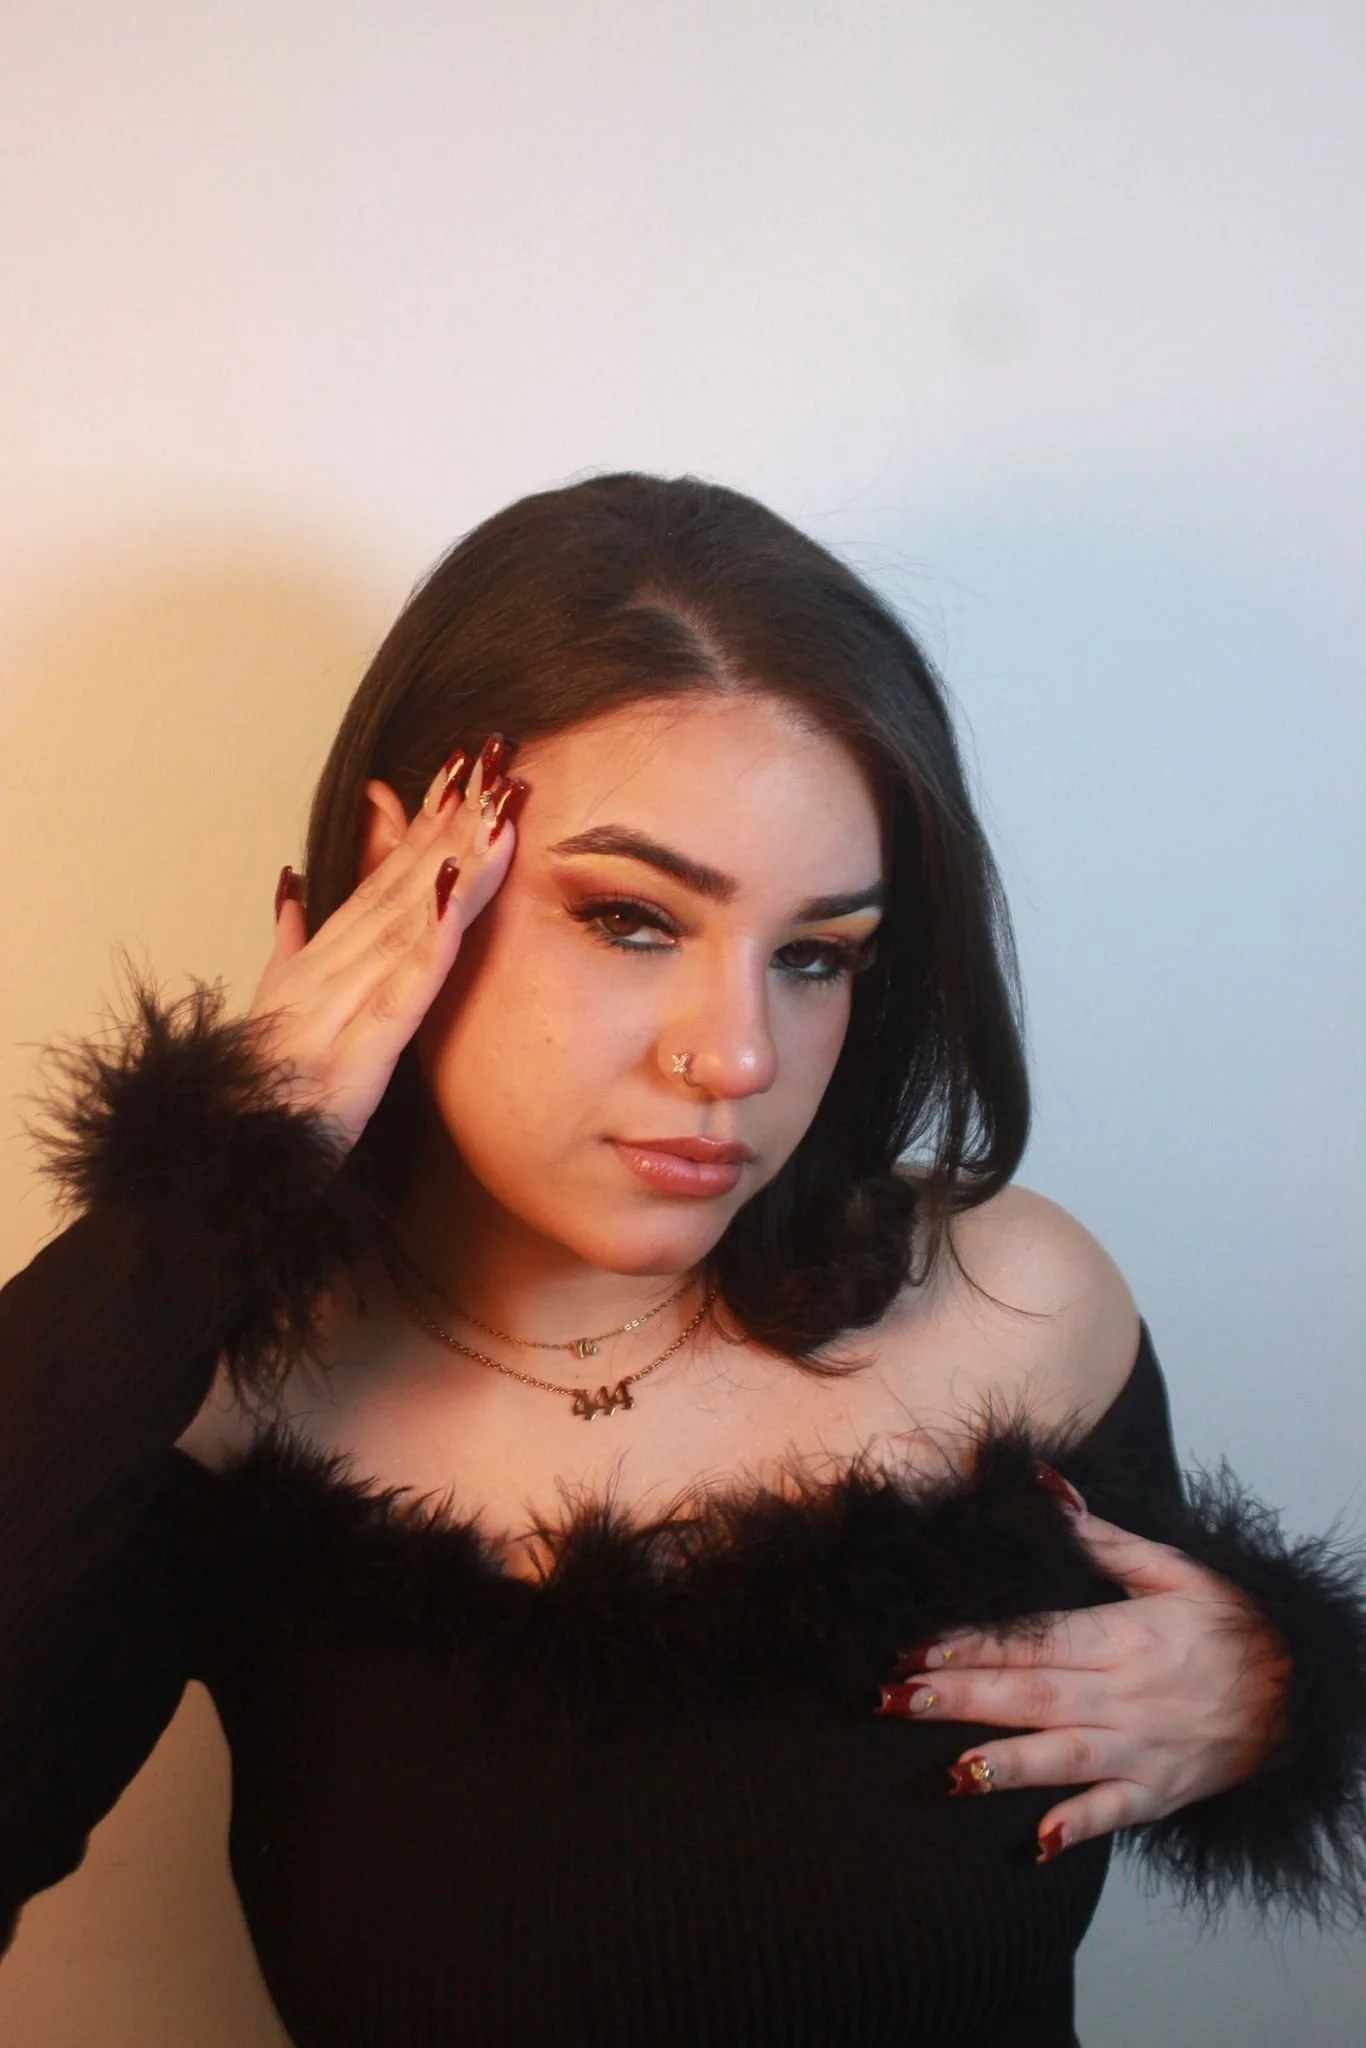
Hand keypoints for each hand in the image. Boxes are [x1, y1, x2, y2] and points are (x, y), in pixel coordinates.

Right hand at [250, 737, 526, 1152]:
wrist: (223, 1163)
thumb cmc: (257, 1094)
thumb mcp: (274, 1008)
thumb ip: (287, 943)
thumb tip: (292, 883)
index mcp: (322, 959)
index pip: (384, 878)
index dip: (425, 822)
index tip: (464, 768)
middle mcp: (331, 969)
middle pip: (402, 882)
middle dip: (452, 817)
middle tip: (495, 755)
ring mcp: (341, 1005)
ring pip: (410, 919)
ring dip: (456, 857)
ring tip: (497, 805)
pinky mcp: (357, 1051)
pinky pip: (403, 985)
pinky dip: (432, 934)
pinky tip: (457, 888)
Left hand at [878, 1509, 1290, 1862]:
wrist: (1300, 1693)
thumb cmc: (1228, 1624)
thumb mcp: (1170, 1568)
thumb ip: (1097, 1534)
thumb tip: (1041, 1486)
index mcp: (1123, 1635)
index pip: (1034, 1637)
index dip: (972, 1641)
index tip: (914, 1645)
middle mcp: (1126, 1694)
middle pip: (1031, 1694)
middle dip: (958, 1697)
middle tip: (894, 1699)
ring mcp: (1142, 1748)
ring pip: (1062, 1756)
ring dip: (1003, 1764)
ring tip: (949, 1772)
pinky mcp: (1158, 1792)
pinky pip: (1115, 1814)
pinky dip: (1079, 1828)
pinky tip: (1038, 1842)